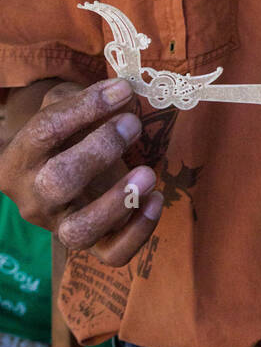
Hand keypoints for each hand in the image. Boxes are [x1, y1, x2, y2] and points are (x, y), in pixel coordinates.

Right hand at [0, 78, 162, 264]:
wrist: (60, 172)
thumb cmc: (64, 134)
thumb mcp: (62, 108)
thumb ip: (85, 98)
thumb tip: (123, 95)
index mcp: (18, 159)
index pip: (45, 132)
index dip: (85, 109)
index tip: (122, 91)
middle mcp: (32, 199)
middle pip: (58, 182)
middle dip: (100, 150)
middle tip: (132, 124)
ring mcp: (59, 227)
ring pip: (80, 230)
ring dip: (118, 202)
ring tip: (148, 173)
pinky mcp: (89, 247)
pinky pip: (112, 254)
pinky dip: (138, 232)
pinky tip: (155, 200)